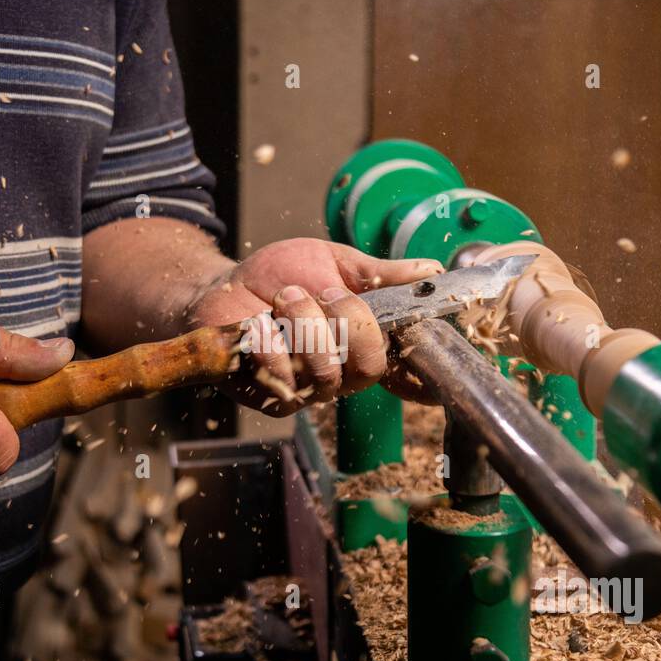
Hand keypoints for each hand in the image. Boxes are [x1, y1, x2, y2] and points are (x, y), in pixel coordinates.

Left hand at [183, 238, 442, 414]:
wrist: (224, 285)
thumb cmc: (282, 275)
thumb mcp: (336, 262)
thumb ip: (381, 273)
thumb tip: (431, 271)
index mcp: (367, 344)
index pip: (409, 374)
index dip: (427, 377)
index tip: (436, 365)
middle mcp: (344, 374)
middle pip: (369, 367)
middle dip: (348, 319)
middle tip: (321, 291)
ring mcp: (309, 391)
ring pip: (325, 372)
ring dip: (303, 322)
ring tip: (284, 298)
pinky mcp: (272, 398)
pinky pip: (282, 377)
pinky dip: (268, 339)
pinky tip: (256, 324)